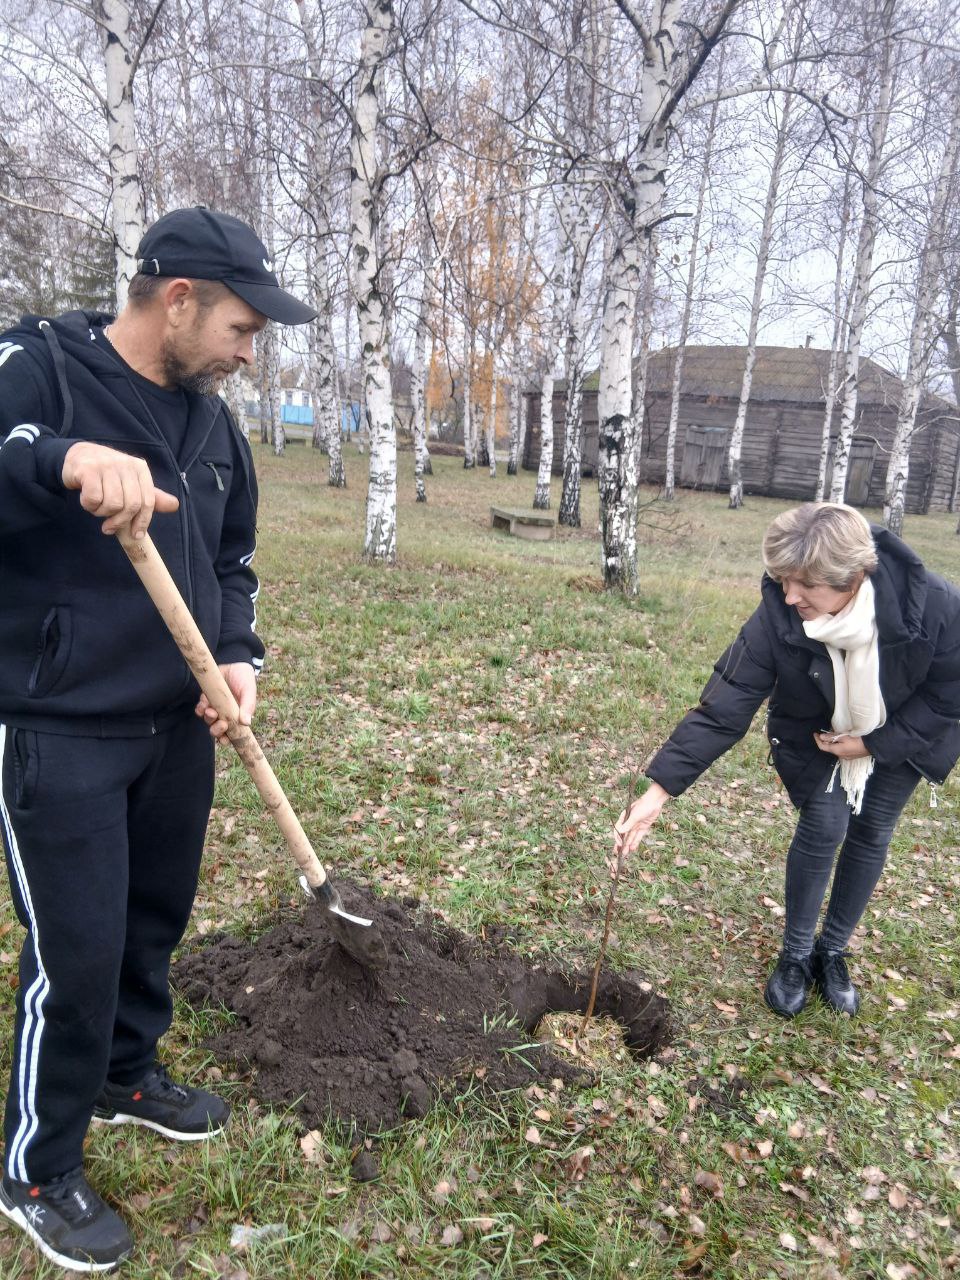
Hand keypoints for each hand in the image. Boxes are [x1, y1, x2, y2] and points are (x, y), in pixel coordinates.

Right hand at [62, 442, 178, 537]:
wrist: (77, 456)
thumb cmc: (107, 475)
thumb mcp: (131, 482)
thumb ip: (151, 496)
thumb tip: (174, 505)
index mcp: (140, 468)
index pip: (148, 501)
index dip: (143, 522)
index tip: (136, 535)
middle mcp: (126, 464)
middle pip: (131, 505)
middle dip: (120, 521)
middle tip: (109, 527)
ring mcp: (107, 465)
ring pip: (112, 504)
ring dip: (101, 512)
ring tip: (96, 506)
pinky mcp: (88, 470)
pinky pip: (94, 499)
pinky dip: (89, 505)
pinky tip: (87, 500)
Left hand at [195, 663, 256, 739]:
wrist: (235, 663)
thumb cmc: (245, 679)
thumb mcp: (249, 692)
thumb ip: (248, 706)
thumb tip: (247, 723)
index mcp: (238, 717)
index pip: (231, 734)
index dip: (227, 739)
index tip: (225, 739)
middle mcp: (226, 715)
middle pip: (217, 730)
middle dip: (217, 730)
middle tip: (220, 724)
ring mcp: (215, 707)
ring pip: (208, 720)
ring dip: (208, 719)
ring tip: (210, 711)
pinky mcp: (207, 699)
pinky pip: (200, 709)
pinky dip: (200, 709)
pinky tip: (204, 703)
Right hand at [613, 781, 669, 857]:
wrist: (655, 801)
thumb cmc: (643, 806)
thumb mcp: (635, 816)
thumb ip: (627, 825)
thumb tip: (619, 832)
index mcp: (624, 818)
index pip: (618, 829)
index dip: (618, 838)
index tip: (619, 844)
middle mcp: (629, 822)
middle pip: (624, 835)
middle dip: (622, 844)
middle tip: (620, 853)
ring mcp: (636, 825)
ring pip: (631, 837)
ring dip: (628, 845)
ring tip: (626, 853)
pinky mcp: (643, 827)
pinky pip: (638, 836)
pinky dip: (635, 842)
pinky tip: (633, 848)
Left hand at [814, 731, 870, 759]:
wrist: (873, 746)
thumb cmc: (858, 740)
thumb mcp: (843, 736)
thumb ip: (832, 737)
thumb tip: (821, 737)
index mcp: (836, 751)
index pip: (822, 747)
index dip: (817, 740)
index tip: (815, 733)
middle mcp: (840, 755)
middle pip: (829, 748)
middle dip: (825, 741)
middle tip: (824, 732)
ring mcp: (846, 756)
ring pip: (835, 749)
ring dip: (832, 742)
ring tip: (832, 734)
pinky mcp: (852, 755)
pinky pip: (841, 750)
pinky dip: (838, 744)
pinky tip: (841, 739)